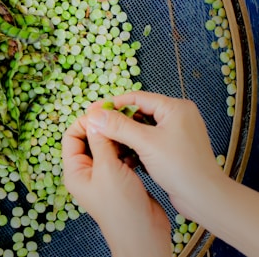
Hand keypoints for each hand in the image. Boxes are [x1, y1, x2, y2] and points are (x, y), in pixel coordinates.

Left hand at [63, 113, 170, 255]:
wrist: (144, 235)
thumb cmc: (122, 208)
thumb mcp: (108, 170)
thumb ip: (101, 143)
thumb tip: (95, 119)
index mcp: (75, 171)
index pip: (71, 137)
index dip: (85, 122)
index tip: (102, 112)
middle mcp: (86, 172)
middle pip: (89, 140)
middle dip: (103, 129)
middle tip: (119, 117)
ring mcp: (103, 176)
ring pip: (106, 147)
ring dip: (117, 138)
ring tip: (130, 131)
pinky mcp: (120, 179)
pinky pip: (120, 157)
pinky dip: (127, 150)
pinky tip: (137, 148)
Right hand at [79, 91, 223, 217]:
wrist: (204, 197)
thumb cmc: (181, 167)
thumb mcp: (146, 143)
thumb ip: (119, 126)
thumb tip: (95, 115)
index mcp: (175, 108)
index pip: (136, 98)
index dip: (112, 104)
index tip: (93, 111)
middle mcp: (177, 116)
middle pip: (138, 112)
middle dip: (117, 121)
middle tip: (97, 127)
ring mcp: (176, 133)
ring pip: (142, 128)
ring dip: (125, 136)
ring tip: (107, 142)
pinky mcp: (173, 148)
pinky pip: (148, 141)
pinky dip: (135, 146)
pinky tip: (123, 156)